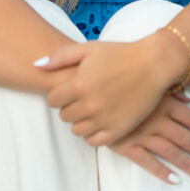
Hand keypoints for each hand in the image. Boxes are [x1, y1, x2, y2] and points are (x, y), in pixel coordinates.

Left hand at [38, 38, 169, 146]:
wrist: (153, 64)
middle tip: (81, 98)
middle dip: (69, 107)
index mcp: (78, 85)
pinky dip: (92, 134)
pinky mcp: (118, 129)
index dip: (58, 94)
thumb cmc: (120, 54)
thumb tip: (36, 65)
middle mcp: (89, 105)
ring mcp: (104, 119)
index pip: (53, 101)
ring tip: (90, 109)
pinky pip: (94, 141)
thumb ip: (60, 57)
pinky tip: (98, 122)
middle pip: (64, 116)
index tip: (69, 89)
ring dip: (80, 121)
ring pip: (77, 130)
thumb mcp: (88, 48)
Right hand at [109, 90, 189, 183]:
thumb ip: (172, 90)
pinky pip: (147, 161)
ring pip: (171, 152)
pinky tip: (175, 180)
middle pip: (185, 138)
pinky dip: (162, 171)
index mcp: (163, 103)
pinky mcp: (125, 144)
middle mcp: (156, 120)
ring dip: (189, 164)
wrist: (89, 88)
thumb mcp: (148, 82)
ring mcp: (141, 134)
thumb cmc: (120, 81)